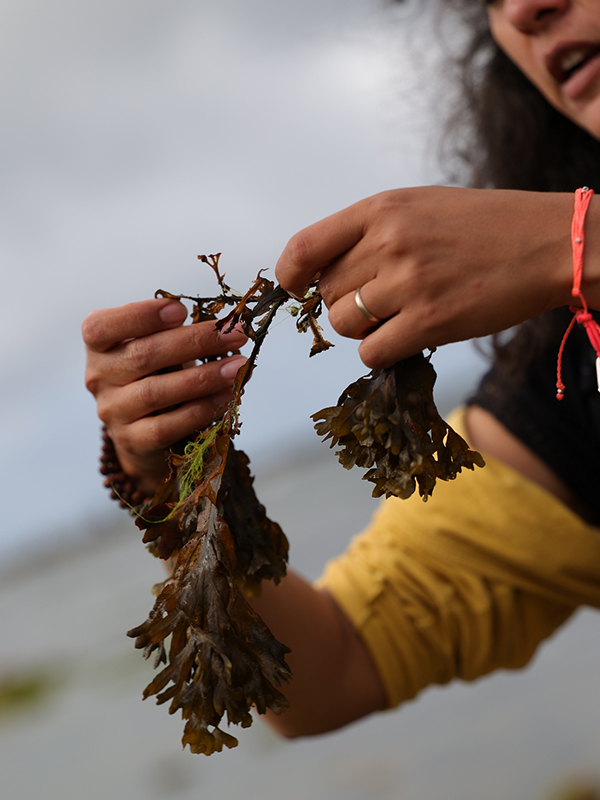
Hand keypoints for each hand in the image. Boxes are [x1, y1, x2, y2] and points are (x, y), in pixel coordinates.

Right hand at [83, 298, 246, 494]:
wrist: (144, 433)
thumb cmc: (155, 375)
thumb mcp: (157, 349)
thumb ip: (176, 333)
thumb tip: (226, 326)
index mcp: (99, 346)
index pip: (102, 327)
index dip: (140, 316)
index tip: (180, 310)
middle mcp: (98, 377)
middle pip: (143, 355)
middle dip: (195, 341)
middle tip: (234, 335)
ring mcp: (113, 411)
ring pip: (157, 392)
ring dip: (204, 377)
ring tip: (237, 367)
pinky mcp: (132, 441)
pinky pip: (167, 426)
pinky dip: (200, 409)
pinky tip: (226, 396)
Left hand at [275, 187, 575, 367]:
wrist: (549, 243)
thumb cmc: (483, 226)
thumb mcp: (420, 207)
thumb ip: (369, 232)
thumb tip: (322, 273)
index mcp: (382, 208)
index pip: (306, 246)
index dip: (290, 273)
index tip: (295, 286)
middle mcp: (389, 242)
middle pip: (327, 293)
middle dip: (345, 302)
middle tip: (382, 298)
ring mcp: (409, 283)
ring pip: (344, 325)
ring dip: (363, 328)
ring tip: (398, 315)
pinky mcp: (430, 322)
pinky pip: (372, 353)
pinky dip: (382, 352)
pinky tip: (406, 336)